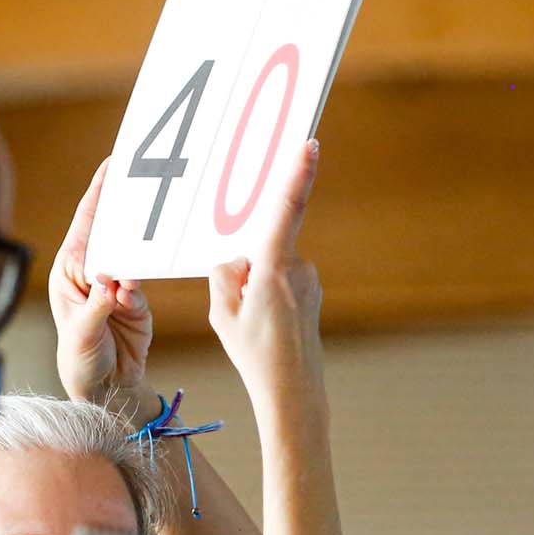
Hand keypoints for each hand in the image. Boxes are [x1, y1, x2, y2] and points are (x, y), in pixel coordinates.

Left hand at [49, 160, 154, 402]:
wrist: (106, 385)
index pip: (85, 224)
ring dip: (141, 237)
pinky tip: (144, 273)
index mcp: (69, 270)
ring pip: (131, 249)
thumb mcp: (82, 332)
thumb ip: (98, 304)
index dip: (98, 194)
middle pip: (110, 229)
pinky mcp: (136, 296)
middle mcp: (92, 270)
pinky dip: (148, 270)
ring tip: (153, 215)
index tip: (113, 165)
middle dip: (124, 204)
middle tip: (144, 173)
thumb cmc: (80, 358)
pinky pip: (145, 274)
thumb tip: (111, 279)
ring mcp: (116, 281)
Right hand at [207, 139, 324, 409]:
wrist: (292, 389)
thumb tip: (235, 260)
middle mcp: (298, 269)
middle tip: (242, 307)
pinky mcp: (311, 291)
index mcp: (274, 269)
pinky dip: (266, 293)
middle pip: (263, 245)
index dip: (298, 175)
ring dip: (254, 283)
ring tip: (252, 324)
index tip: (310, 145)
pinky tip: (263, 324)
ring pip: (270, 264)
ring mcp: (308, 280)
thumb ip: (224, 275)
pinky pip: (280, 279)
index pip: (287, 211)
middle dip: (243, 267)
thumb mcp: (222, 313)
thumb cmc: (255, 353)